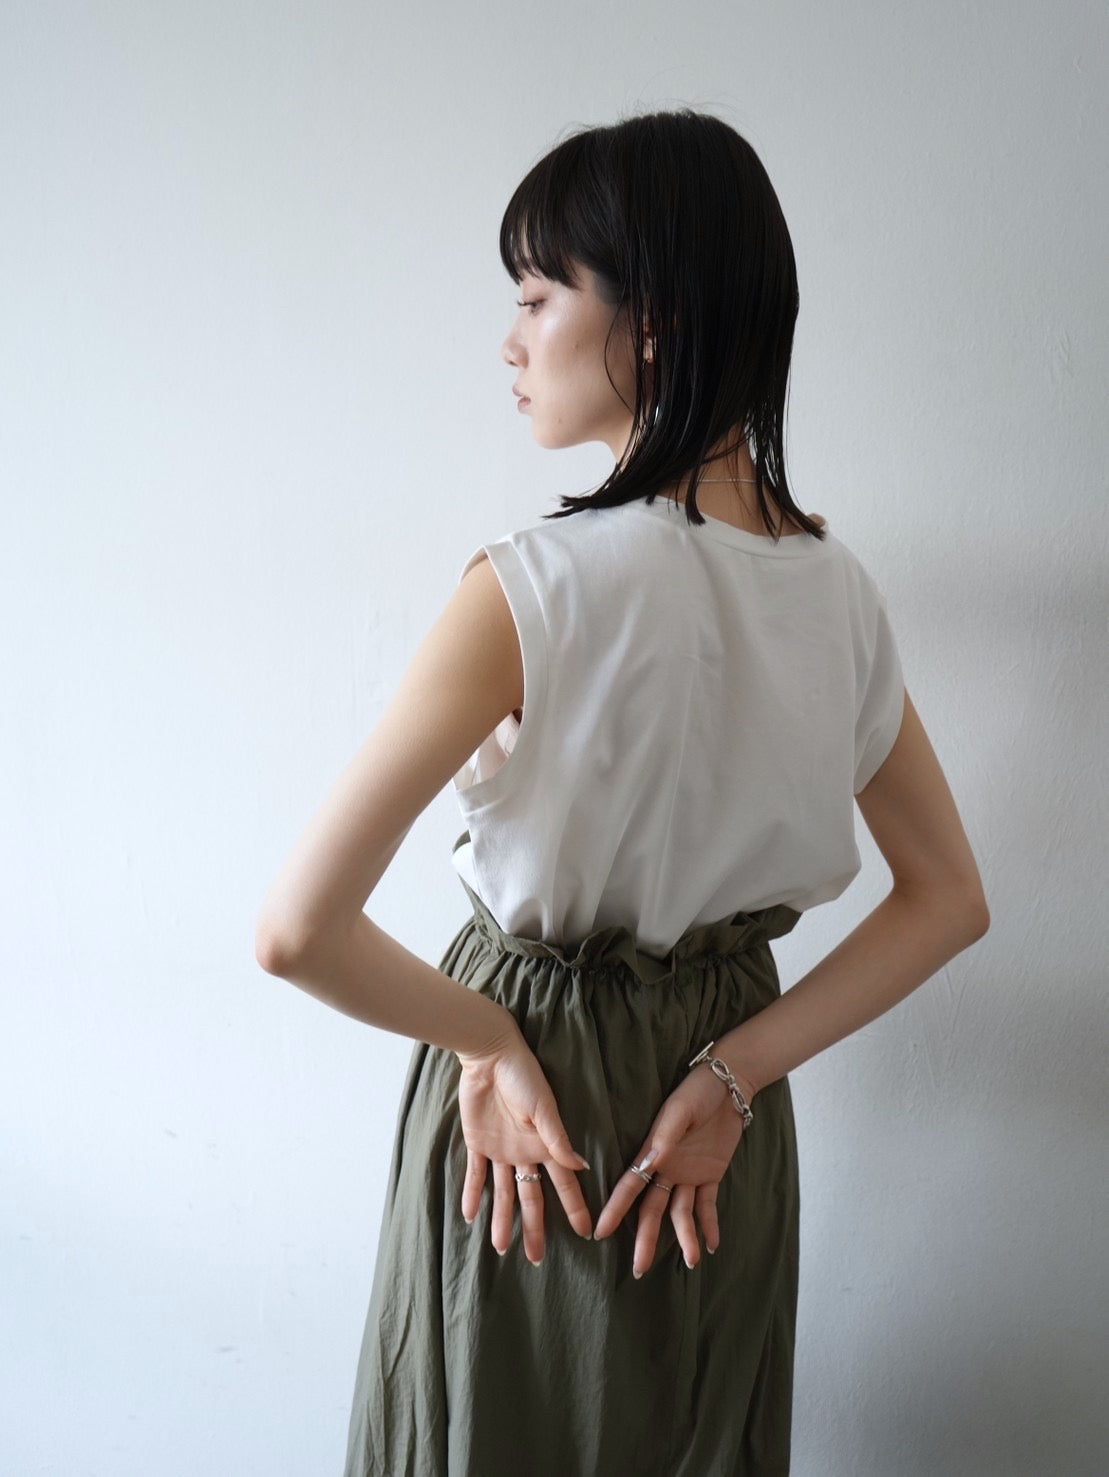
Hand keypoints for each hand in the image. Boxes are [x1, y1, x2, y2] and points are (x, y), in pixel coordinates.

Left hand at [456, 1019, 592, 1261]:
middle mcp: (526, 1152)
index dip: (575, 1208)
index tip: (586, 1234)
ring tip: (500, 1248)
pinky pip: (475, 1175)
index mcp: (547, 1145)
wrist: (489, 1055)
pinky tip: (471, 1216)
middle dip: (535, 1228)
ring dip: (502, 1219)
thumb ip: (558, 1139)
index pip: (564, 1184)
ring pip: (503, 1193)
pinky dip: (472, 1195)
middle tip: (536, 1259)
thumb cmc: (523, 1076)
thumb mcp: (543, 1108)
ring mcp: (502, 1150)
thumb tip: (581, 1168)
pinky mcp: (478, 1143)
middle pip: (532, 1197)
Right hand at [592, 1063, 752, 1276]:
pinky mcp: (710, 1173)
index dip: (615, 1210)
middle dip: (646, 1238)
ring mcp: (689, 1173)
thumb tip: (647, 1165)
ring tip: (690, 1262)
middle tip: (639, 1269)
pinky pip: (707, 1204)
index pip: (630, 1187)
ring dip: (684, 1236)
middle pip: (653, 1209)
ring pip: (681, 1212)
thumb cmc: (697, 1091)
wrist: (728, 1084)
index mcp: (654, 1152)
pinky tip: (711, 1245)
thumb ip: (665, 1138)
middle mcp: (667, 1168)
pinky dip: (709, 1225)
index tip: (599, 1232)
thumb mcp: (679, 1111)